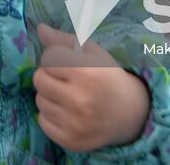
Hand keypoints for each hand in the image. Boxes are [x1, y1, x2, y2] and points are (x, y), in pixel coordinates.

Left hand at [34, 24, 149, 152]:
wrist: (130, 115)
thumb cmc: (109, 77)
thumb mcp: (93, 53)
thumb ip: (64, 40)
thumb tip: (40, 28)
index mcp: (86, 73)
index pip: (48, 58)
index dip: (55, 58)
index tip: (66, 64)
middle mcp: (79, 99)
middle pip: (38, 79)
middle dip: (49, 76)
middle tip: (65, 80)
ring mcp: (74, 123)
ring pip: (39, 101)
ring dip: (50, 96)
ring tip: (68, 96)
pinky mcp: (70, 141)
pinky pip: (42, 121)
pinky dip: (51, 115)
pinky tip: (67, 112)